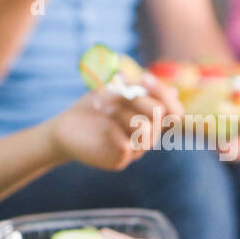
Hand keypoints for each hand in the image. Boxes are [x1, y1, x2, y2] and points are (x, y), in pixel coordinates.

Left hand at [47, 74, 182, 170]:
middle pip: (159, 113)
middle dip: (134, 95)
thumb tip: (172, 90)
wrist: (64, 129)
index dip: (164, 92)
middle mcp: (148, 137)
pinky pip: (125, 144)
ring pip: (144, 127)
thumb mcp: (114, 91)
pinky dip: (112, 128)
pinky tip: (101, 122)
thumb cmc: (93, 108)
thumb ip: (138, 88)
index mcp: (150, 120)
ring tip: (100, 104)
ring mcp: (135, 151)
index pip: (174, 111)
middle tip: (110, 87)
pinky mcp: (118, 161)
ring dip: (121, 109)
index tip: (143, 77)